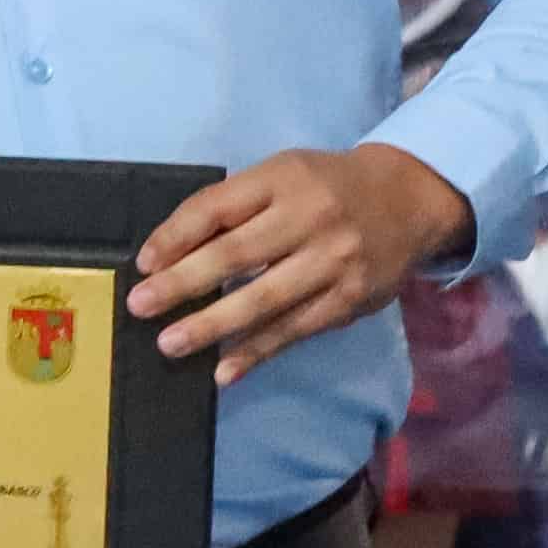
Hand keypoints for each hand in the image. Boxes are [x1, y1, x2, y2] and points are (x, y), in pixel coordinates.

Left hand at [126, 146, 475, 384]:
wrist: (407, 200)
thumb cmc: (326, 188)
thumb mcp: (282, 176)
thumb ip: (234, 207)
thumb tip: (170, 255)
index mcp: (284, 178)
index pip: (218, 206)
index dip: (176, 235)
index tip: (143, 263)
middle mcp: (310, 217)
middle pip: (236, 254)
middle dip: (183, 283)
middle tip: (140, 306)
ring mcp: (333, 261)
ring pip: (264, 299)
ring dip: (212, 326)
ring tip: (170, 344)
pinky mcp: (349, 300)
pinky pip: (294, 330)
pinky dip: (257, 352)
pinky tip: (224, 371)